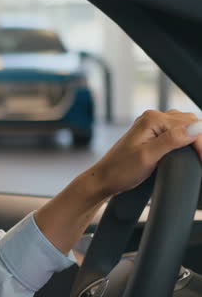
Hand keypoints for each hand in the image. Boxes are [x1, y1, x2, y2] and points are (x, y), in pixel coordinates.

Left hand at [85, 109, 201, 199]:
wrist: (104, 179)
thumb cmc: (120, 170)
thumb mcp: (148, 157)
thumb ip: (171, 140)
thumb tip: (196, 127)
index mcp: (153, 119)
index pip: (190, 124)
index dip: (201, 143)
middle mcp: (153, 117)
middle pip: (190, 121)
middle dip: (200, 139)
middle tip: (201, 160)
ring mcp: (152, 124)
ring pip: (185, 125)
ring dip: (195, 138)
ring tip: (198, 156)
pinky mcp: (152, 134)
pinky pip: (177, 130)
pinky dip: (187, 138)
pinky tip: (189, 149)